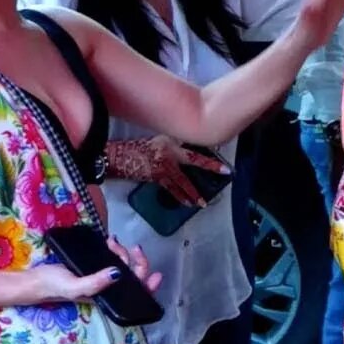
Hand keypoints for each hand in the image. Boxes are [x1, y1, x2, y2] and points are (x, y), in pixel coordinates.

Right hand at [33, 237, 162, 302]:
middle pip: (133, 275)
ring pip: (124, 265)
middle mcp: (108, 289)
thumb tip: (118, 273)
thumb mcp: (75, 287)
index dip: (148, 286)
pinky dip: (115, 250)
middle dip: (136, 260)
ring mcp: (102, 277)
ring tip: (112, 242)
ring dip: (124, 252)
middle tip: (131, 247)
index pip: (135, 294)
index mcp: (107, 298)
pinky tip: (110, 242)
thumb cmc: (54, 286)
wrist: (35, 279)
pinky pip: (113, 259)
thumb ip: (95, 283)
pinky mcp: (95, 267)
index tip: (157, 274)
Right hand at [106, 136, 230, 206]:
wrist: (119, 157)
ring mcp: (162, 171)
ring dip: (191, 194)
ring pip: (181, 184)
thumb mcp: (160, 139)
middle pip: (191, 168)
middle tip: (219, 182)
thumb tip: (192, 147)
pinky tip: (186, 202)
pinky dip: (179, 195)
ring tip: (201, 203)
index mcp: (172, 146)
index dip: (210, 162)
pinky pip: (171, 189)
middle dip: (205, 176)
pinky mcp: (155, 180)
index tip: (225, 169)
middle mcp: (169, 158)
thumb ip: (176, 144)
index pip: (195, 154)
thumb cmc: (139, 146)